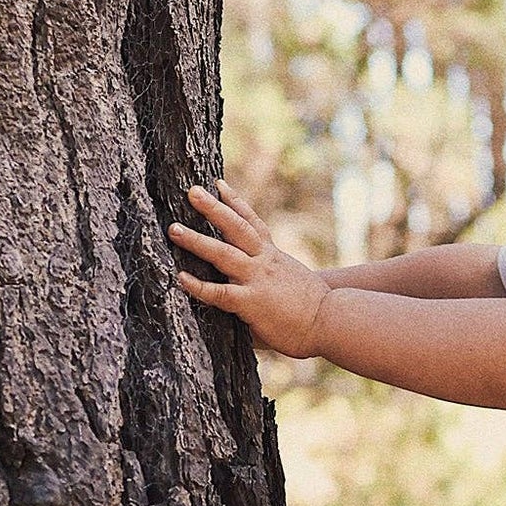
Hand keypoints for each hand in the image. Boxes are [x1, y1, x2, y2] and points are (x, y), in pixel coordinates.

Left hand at [170, 180, 331, 357]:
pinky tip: (180, 277)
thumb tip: (250, 287)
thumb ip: (268, 281)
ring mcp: (257, 279)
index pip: (252, 222)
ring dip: (197, 240)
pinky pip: (220, 293)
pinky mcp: (251, 302)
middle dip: (213, 208)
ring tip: (173, 228)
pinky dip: (199, 285)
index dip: (234, 202)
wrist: (333, 321)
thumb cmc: (314, 309)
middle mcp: (264, 261)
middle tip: (191, 191)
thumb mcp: (291, 284)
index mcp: (273, 256)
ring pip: (223, 254)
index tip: (217, 184)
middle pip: (236, 228)